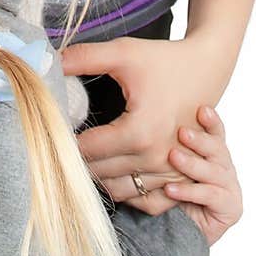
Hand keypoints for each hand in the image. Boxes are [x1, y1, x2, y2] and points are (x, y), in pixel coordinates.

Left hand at [63, 34, 229, 214]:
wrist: (206, 69)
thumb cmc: (163, 61)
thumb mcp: (124, 53)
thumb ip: (85, 58)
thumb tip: (50, 62)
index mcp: (139, 131)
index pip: (87, 150)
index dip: (64, 140)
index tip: (52, 129)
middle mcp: (155, 158)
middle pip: (100, 173)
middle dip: (76, 160)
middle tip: (58, 145)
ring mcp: (169, 172)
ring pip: (119, 191)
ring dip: (98, 178)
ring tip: (81, 158)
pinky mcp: (179, 177)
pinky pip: (145, 202)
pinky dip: (125, 190)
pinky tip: (110, 171)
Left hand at [164, 106, 241, 245]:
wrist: (182, 228)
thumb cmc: (172, 189)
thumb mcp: (166, 163)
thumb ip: (162, 143)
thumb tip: (134, 118)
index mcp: (212, 150)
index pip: (215, 130)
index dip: (211, 120)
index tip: (202, 109)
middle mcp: (223, 165)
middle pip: (217, 148)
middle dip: (200, 139)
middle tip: (182, 132)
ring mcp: (229, 185)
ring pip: (213, 171)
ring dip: (192, 164)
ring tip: (173, 157)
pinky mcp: (230, 206)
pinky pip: (209, 195)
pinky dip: (189, 191)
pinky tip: (171, 188)